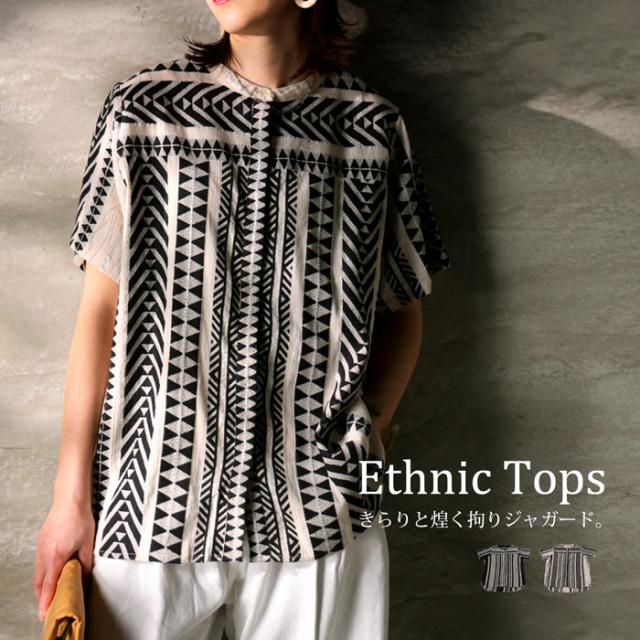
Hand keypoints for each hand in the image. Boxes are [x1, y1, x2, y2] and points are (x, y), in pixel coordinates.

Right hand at [33, 499, 94, 621]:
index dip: (46, 601)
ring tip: (47, 596)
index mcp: (56, 557)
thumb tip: (84, 581)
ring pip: (38, 573)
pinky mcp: (41, 541)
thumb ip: (85, 566)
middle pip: (39, 583)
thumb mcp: (88, 545)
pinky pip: (39, 563)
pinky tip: (49, 575)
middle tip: (46, 609)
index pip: (48, 586)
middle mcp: (44, 554)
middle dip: (42, 597)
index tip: (44, 614)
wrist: (70, 498)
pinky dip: (42, 574)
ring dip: (41, 586)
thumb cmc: (81, 519)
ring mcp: (40, 547)